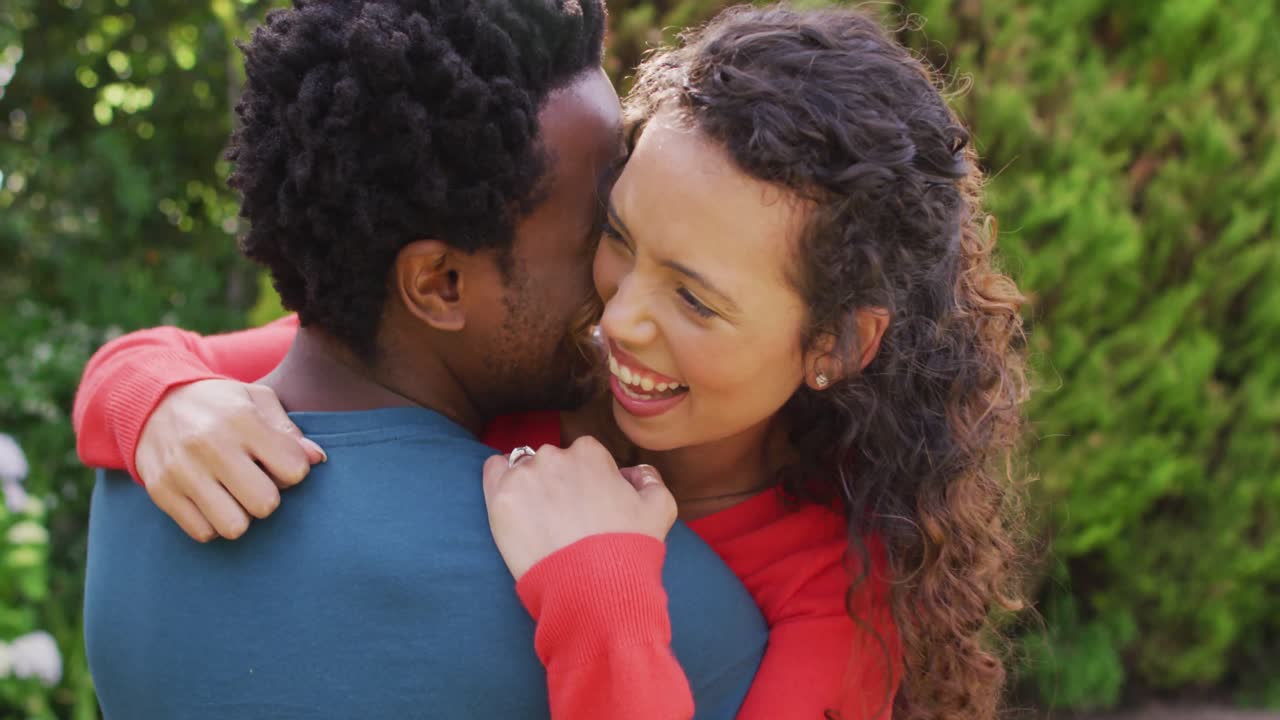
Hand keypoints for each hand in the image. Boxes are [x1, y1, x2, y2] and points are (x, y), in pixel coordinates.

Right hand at [136, 379, 325, 541]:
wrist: (153, 402)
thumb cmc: (219, 404)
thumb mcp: (257, 399)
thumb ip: (289, 429)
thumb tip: (316, 459)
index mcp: (241, 419)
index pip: (293, 469)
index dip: (294, 470)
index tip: (279, 462)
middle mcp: (210, 445)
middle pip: (265, 504)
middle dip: (269, 497)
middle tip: (257, 482)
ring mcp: (182, 471)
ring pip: (234, 526)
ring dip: (241, 515)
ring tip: (235, 495)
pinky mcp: (161, 492)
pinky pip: (203, 532)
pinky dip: (213, 523)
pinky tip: (212, 501)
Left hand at [482, 436, 676, 580]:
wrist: (594, 588)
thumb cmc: (628, 549)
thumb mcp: (660, 508)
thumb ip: (649, 479)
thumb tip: (634, 472)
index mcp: (590, 453)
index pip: (584, 455)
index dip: (587, 480)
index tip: (587, 504)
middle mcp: (555, 456)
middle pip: (552, 460)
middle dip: (557, 482)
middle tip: (563, 516)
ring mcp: (524, 476)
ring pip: (521, 466)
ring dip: (529, 484)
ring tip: (537, 517)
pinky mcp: (500, 499)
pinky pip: (493, 472)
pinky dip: (500, 481)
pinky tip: (512, 504)